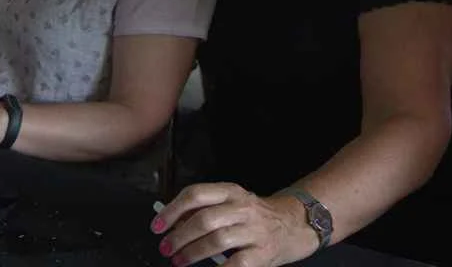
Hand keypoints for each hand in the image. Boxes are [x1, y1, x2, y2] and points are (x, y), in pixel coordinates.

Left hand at [151, 183, 316, 266]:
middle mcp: (242, 207)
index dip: (172, 210)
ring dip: (193, 252)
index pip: (195, 195)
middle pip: (204, 219)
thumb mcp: (232, 204)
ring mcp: (254, 230)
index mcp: (230, 192)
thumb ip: (205, 210)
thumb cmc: (255, 216)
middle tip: (166, 247)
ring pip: (217, 240)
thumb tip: (173, 223)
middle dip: (179, 236)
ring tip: (179, 260)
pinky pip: (237, 263)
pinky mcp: (264, 253)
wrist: (294, 224)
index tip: (157, 226)